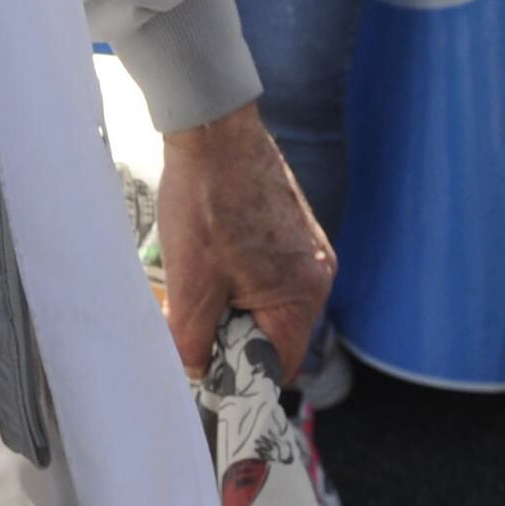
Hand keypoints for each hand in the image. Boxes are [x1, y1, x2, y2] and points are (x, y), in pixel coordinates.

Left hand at [157, 108, 334, 384]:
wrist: (212, 128)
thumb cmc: (206, 200)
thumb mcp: (191, 284)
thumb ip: (194, 340)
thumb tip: (195, 377)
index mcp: (304, 294)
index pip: (278, 364)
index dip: (239, 376)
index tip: (204, 375)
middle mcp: (316, 272)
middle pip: (272, 332)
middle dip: (229, 334)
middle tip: (188, 322)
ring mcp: (305, 247)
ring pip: (264, 299)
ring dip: (227, 302)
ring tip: (192, 283)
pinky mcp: (288, 226)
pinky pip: (264, 270)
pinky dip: (233, 275)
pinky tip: (204, 256)